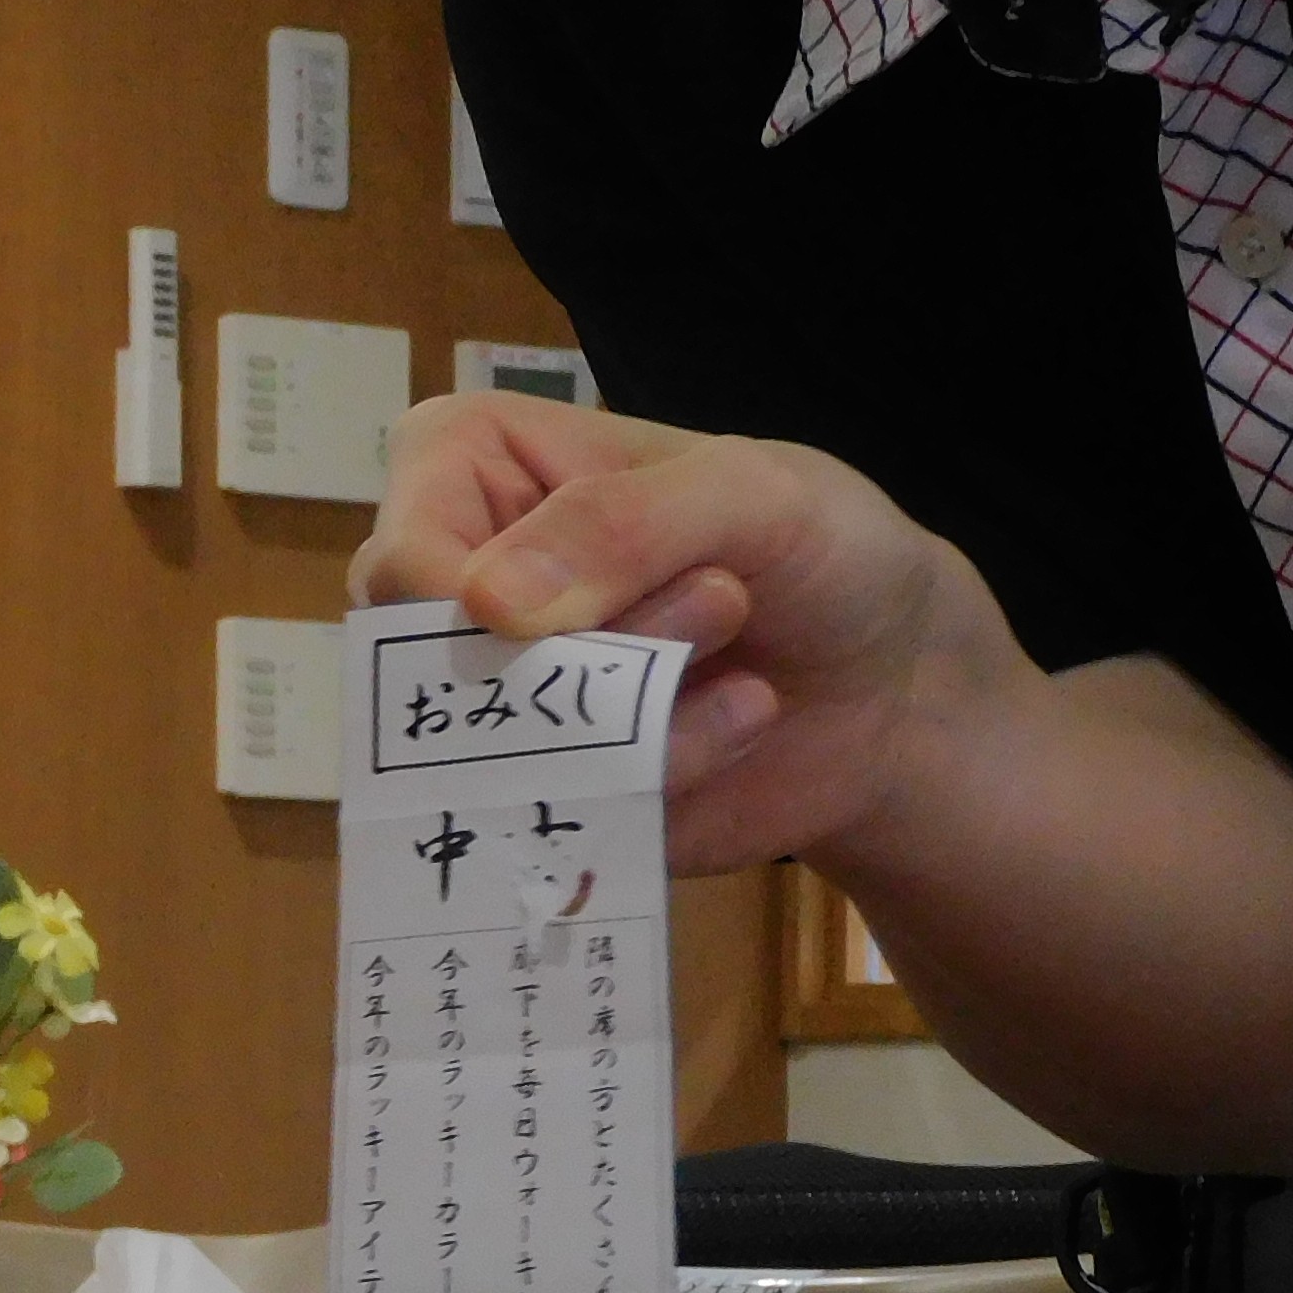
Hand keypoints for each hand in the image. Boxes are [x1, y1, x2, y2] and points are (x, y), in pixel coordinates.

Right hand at [352, 392, 1018, 876]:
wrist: (899, 686)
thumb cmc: (822, 549)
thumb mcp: (753, 492)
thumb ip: (621, 522)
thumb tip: (483, 605)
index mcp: (479, 476)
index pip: (394, 556)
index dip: (452, 604)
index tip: (552, 613)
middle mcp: (464, 595)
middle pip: (431, 674)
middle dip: (587, 655)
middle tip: (717, 602)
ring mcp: (502, 708)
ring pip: (496, 758)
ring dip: (642, 718)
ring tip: (741, 666)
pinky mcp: (548, 796)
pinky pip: (564, 817)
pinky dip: (668, 780)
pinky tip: (738, 726)